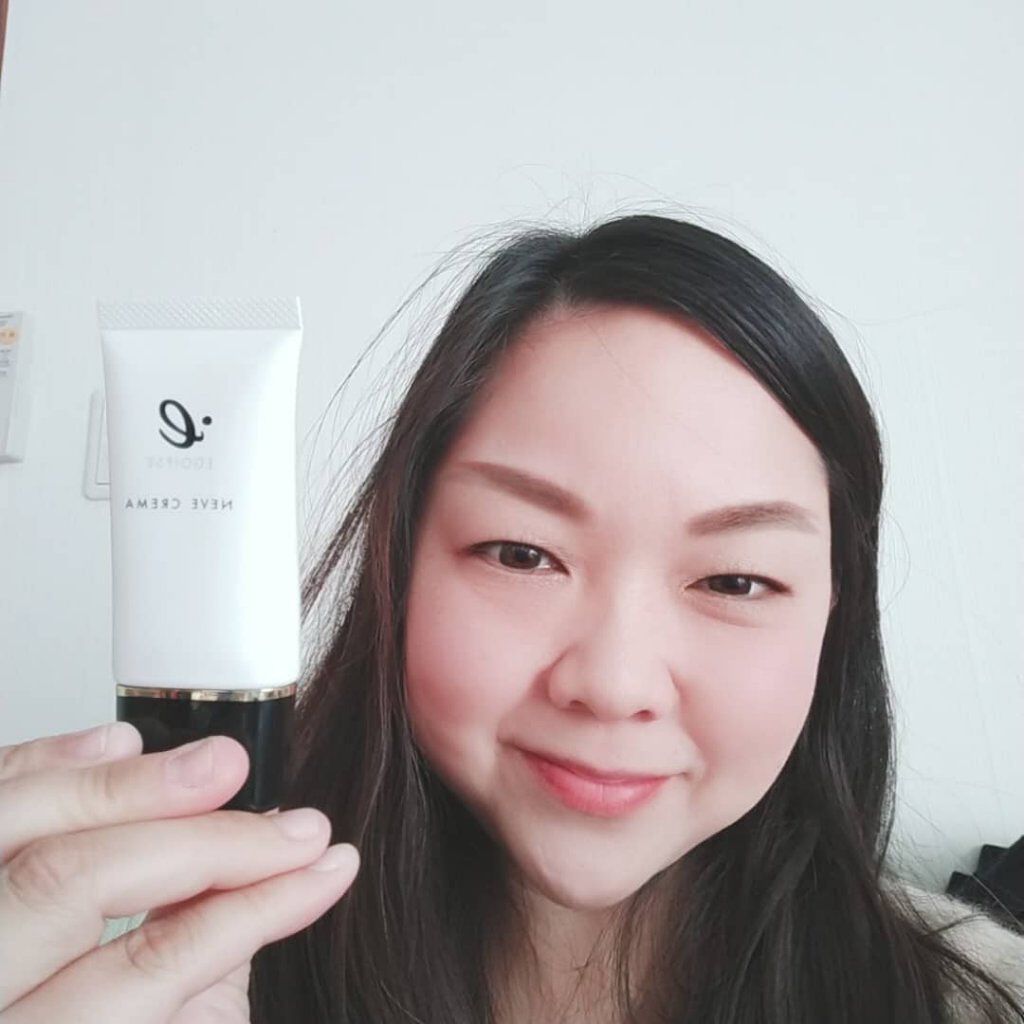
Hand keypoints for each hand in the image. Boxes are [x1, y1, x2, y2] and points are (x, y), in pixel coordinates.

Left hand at [0, 722, 359, 1021]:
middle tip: (288, 823)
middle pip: (74, 878)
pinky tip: (118, 746)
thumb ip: (199, 980)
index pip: (153, 960)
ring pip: (18, 819)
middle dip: (202, 836)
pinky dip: (49, 760)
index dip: (255, 905)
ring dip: (132, 782)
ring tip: (219, 764)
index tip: (320, 865)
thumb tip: (264, 881)